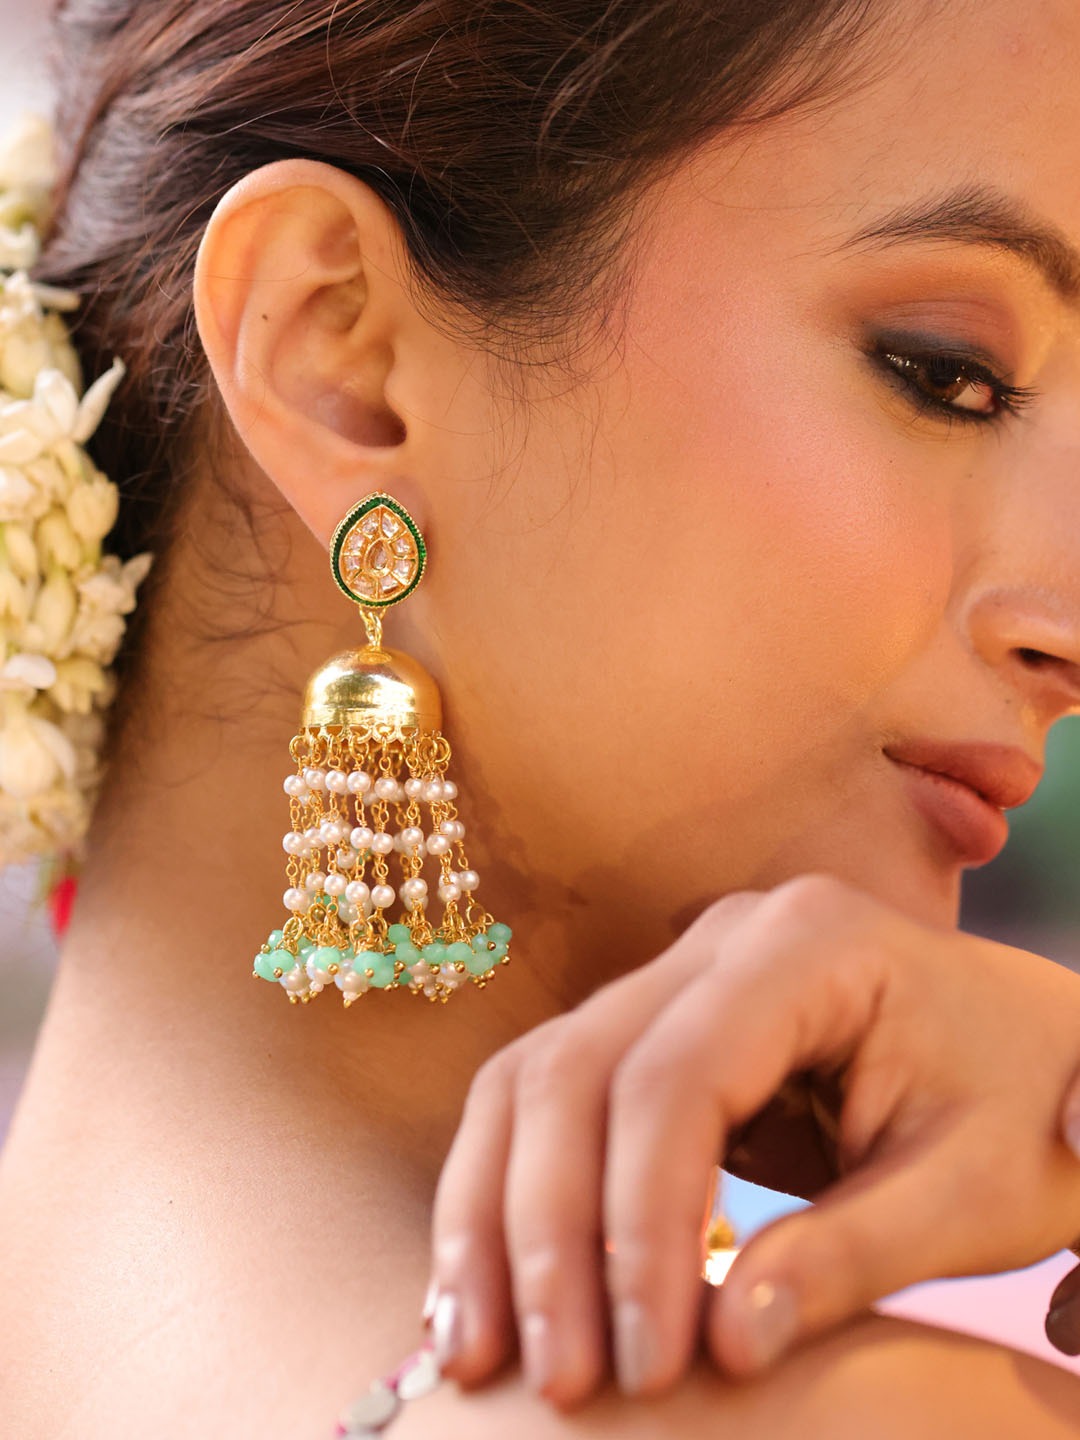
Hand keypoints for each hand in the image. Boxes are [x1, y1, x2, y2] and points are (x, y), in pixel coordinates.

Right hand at [425, 873, 1079, 1406]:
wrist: (1039, 1047)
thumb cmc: (1028, 1107)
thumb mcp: (974, 1193)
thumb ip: (848, 1260)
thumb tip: (723, 1351)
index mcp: (808, 943)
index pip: (678, 1079)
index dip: (643, 1223)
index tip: (650, 1365)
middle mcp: (718, 938)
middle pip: (578, 1071)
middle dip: (551, 1232)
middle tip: (560, 1381)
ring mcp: (675, 973)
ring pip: (534, 1079)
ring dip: (497, 1217)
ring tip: (477, 1352)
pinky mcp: (652, 1026)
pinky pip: (548, 1101)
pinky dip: (510, 1197)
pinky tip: (491, 1295)